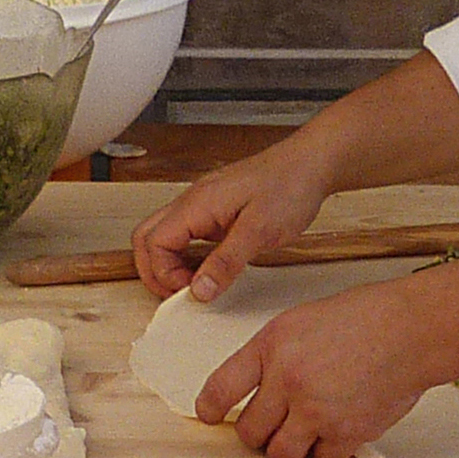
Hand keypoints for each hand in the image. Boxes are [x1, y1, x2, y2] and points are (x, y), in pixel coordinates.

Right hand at [131, 142, 332, 300]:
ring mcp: (202, 205)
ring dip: (170, 264)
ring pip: (163, 236)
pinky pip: (187, 235)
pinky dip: (187, 256)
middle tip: (180, 294)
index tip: (191, 292)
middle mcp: (193, 202)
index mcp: (197, 204)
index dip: (164, 274)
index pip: (154, 243)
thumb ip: (226, 263)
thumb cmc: (289, 186)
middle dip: (155, 270)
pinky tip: (208, 269)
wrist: (311, 164)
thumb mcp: (259, 231)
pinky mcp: (216, 211)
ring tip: (195, 285)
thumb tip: (198, 291)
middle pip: (147, 238)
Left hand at [194, 280, 437, 457]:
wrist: (412, 330)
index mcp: (272, 346)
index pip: (221, 388)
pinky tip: (337, 429)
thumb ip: (272, 355)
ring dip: (290, 448)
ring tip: (305, 430)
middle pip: (250, 433)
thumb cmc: (364, 319)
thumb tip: (252, 392)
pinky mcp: (347, 432)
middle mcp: (289, 380)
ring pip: (281, 454)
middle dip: (258, 434)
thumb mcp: (301, 321)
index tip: (209, 416)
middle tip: (272, 425)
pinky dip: (326, 451)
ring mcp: (317, 410)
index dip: (209, 408)